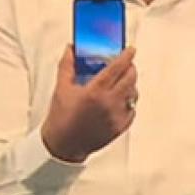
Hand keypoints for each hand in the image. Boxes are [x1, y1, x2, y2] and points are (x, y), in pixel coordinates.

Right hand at [41, 45, 137, 162]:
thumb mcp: (61, 89)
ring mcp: (117, 115)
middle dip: (130, 68)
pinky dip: (128, 102)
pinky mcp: (121, 127)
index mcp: (95, 91)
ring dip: (130, 85)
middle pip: (131, 78)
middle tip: (125, 65)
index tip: (130, 50)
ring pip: (134, 93)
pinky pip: (132, 109)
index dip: (127, 56)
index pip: (117, 67)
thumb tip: (71, 49)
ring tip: (120, 83)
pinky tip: (118, 100)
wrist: (63, 145)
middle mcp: (109, 103)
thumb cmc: (61, 118)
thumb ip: (67, 65)